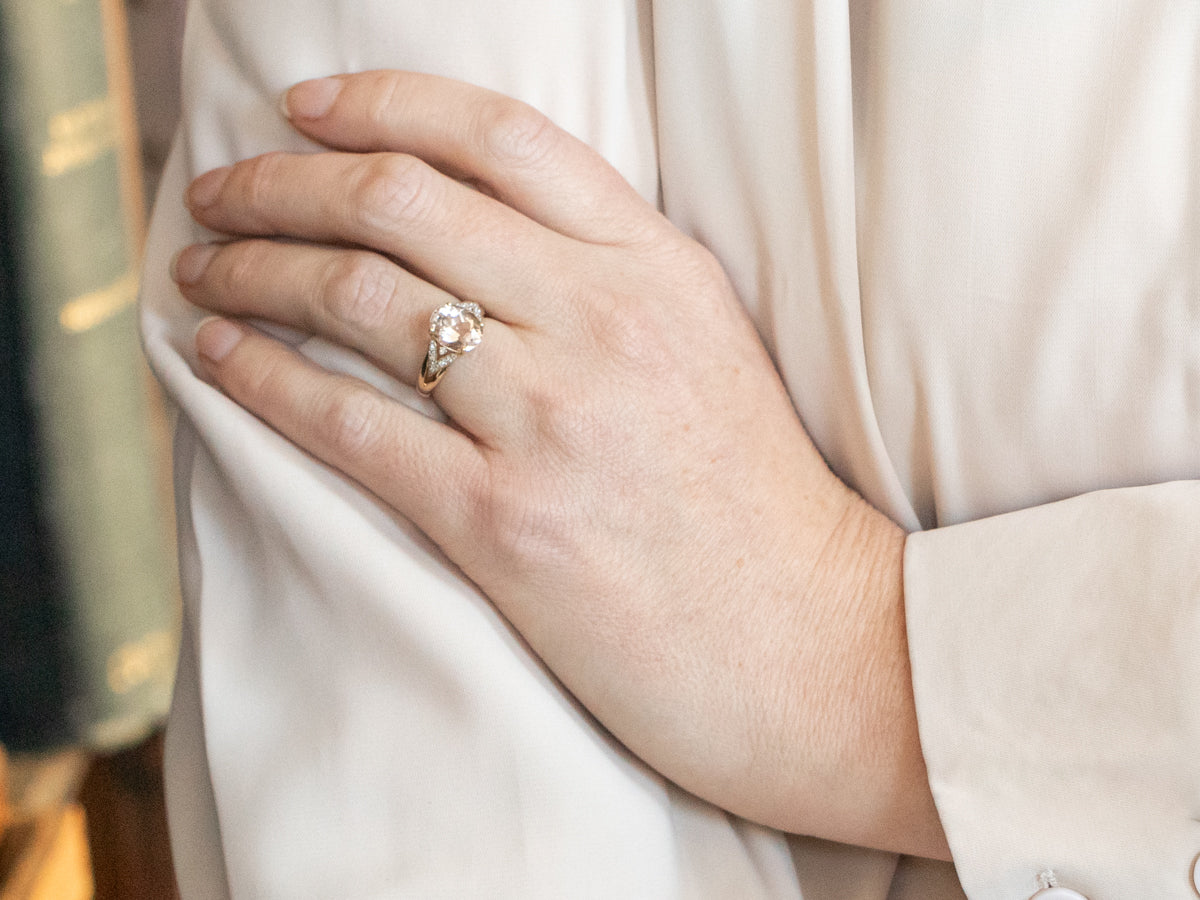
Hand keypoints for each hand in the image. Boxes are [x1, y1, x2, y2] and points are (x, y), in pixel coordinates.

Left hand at [173, 70, 946, 858]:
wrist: (809, 643)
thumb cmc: (753, 501)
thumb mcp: (707, 343)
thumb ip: (608, 271)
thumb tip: (475, 227)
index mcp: (655, 267)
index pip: (497, 137)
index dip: (380, 103)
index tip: (304, 110)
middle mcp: (600, 322)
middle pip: (399, 201)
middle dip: (283, 181)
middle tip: (221, 190)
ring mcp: (550, 421)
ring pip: (358, 297)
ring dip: (253, 269)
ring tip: (205, 269)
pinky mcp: (503, 522)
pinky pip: (347, 424)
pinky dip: (260, 377)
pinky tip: (215, 355)